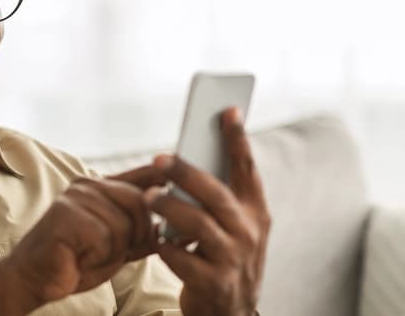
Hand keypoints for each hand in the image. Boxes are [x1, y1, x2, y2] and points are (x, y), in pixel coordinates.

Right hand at [0, 165, 167, 315]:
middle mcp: (88, 185)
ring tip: (91, 255)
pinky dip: (98, 255)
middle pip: (140, 202)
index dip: (165, 179)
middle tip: (114, 252)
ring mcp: (76, 197)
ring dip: (114, 249)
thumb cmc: (75, 261)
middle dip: (138, 234)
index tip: (183, 189)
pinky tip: (80, 258)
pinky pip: (105, 236)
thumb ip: (144, 232)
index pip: (143, 174)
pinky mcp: (67, 214)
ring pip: (125, 223)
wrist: (35, 278)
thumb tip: (180, 226)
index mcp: (100, 187)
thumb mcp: (118, 245)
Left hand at [146, 108, 270, 315]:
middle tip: (160, 158)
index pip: (247, 169)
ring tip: (149, 197)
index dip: (237, 139)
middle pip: (217, 194)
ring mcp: (233, 259)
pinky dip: (165, 246)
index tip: (227, 110)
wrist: (232, 313)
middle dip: (187, 173)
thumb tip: (185, 158)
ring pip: (199, 225)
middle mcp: (249, 232)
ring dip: (170, 208)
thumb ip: (218, 197)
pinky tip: (155, 239)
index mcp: (255, 211)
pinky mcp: (215, 283)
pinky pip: (182, 259)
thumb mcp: (232, 227)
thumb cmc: (224, 257)